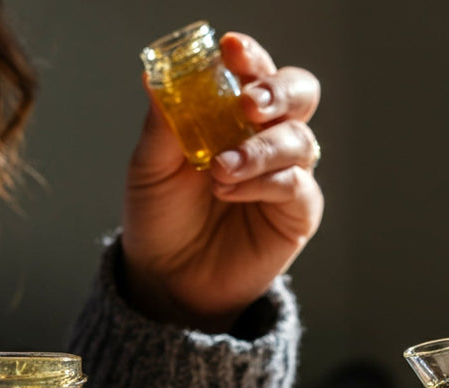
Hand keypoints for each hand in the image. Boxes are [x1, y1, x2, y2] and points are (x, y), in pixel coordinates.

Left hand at [122, 32, 323, 332]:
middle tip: (248, 103)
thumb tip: (156, 77)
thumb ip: (162, 125)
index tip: (230, 49)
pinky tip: (229, 192)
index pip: (254, 72)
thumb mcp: (149, 168)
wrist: (165, 278)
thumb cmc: (160, 216)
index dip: (249, 56)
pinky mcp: (297, 213)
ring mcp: (286, 174)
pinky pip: (297, 186)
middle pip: (299, 93)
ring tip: (219, 170)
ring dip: (259, 149)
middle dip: (277, 90)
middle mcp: (267, 137)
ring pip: (299, 140)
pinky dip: (264, 184)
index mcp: (233, 114)